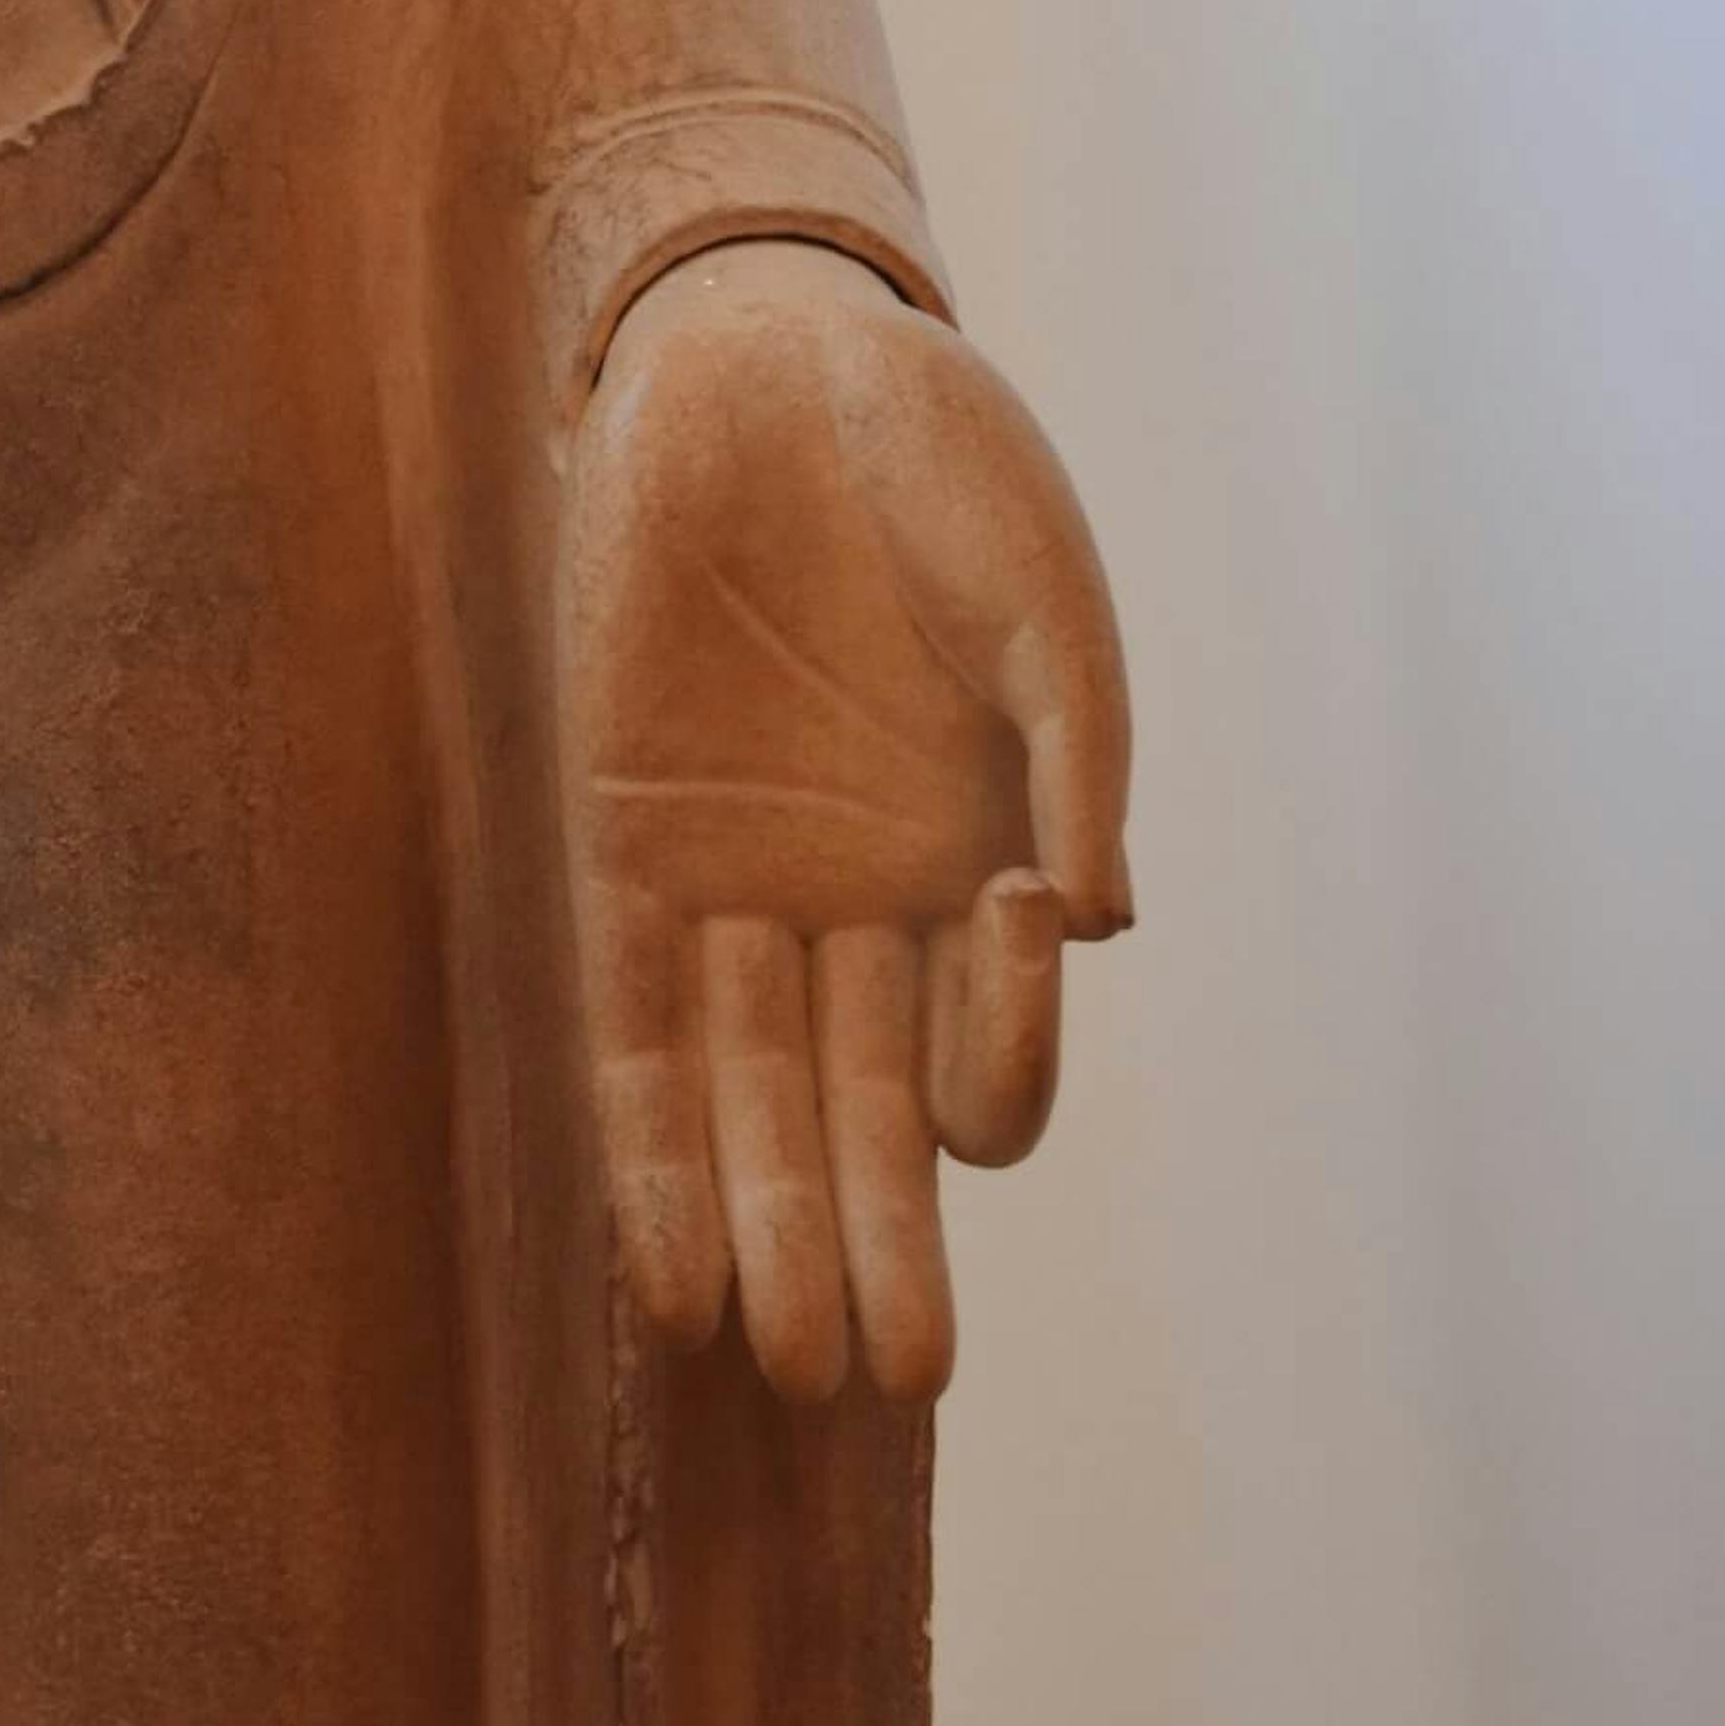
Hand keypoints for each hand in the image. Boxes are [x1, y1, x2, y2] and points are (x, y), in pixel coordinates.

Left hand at [560, 240, 1129, 1403]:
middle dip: (882, 1251)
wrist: (767, 350)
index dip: (1010, 1045)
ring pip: (753, 1110)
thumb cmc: (936, 458)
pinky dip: (652, 1148)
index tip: (1012, 919)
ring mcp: (740, 893)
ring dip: (767, 1230)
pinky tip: (670, 1264)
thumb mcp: (1036, 585)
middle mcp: (862, 914)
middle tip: (886, 1375)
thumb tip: (1100, 913)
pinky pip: (634, 1033)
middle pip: (873, 1130)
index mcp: (982, 874)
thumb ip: (1075, 737)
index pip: (996, 1058)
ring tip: (777, 1357)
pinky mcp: (623, 849)